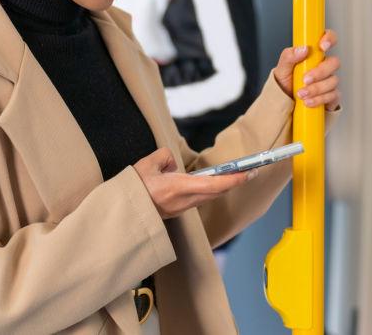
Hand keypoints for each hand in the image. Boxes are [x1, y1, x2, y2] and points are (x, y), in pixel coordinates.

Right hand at [133, 147, 254, 219]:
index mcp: (179, 188)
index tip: (249, 173)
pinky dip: (207, 191)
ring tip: (232, 176)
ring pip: (208, 196)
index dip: (235, 179)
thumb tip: (172, 164)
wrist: (122, 214)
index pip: (215, 184)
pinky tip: (207, 184)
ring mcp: (181, 209)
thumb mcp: (147, 164)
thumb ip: (164, 157)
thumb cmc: (133, 190)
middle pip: (216, 192)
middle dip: (234, 182)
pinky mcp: (176, 212)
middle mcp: (184, 201)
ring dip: (221, 187)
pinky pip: (198, 199)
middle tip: (249, 172)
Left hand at [272, 29, 340, 110]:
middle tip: (305, 79)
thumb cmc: (286, 81)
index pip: (328, 39)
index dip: (330, 39)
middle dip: (320, 72)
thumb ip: (290, 55)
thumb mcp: (282, 68)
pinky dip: (319, 99)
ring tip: (301, 94)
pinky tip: (308, 102)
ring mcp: (329, 80)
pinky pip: (332, 96)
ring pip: (333, 81)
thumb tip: (303, 48)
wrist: (286, 102)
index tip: (322, 46)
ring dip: (316, 89)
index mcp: (314, 54)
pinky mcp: (332, 95)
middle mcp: (324, 66)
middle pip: (334, 62)